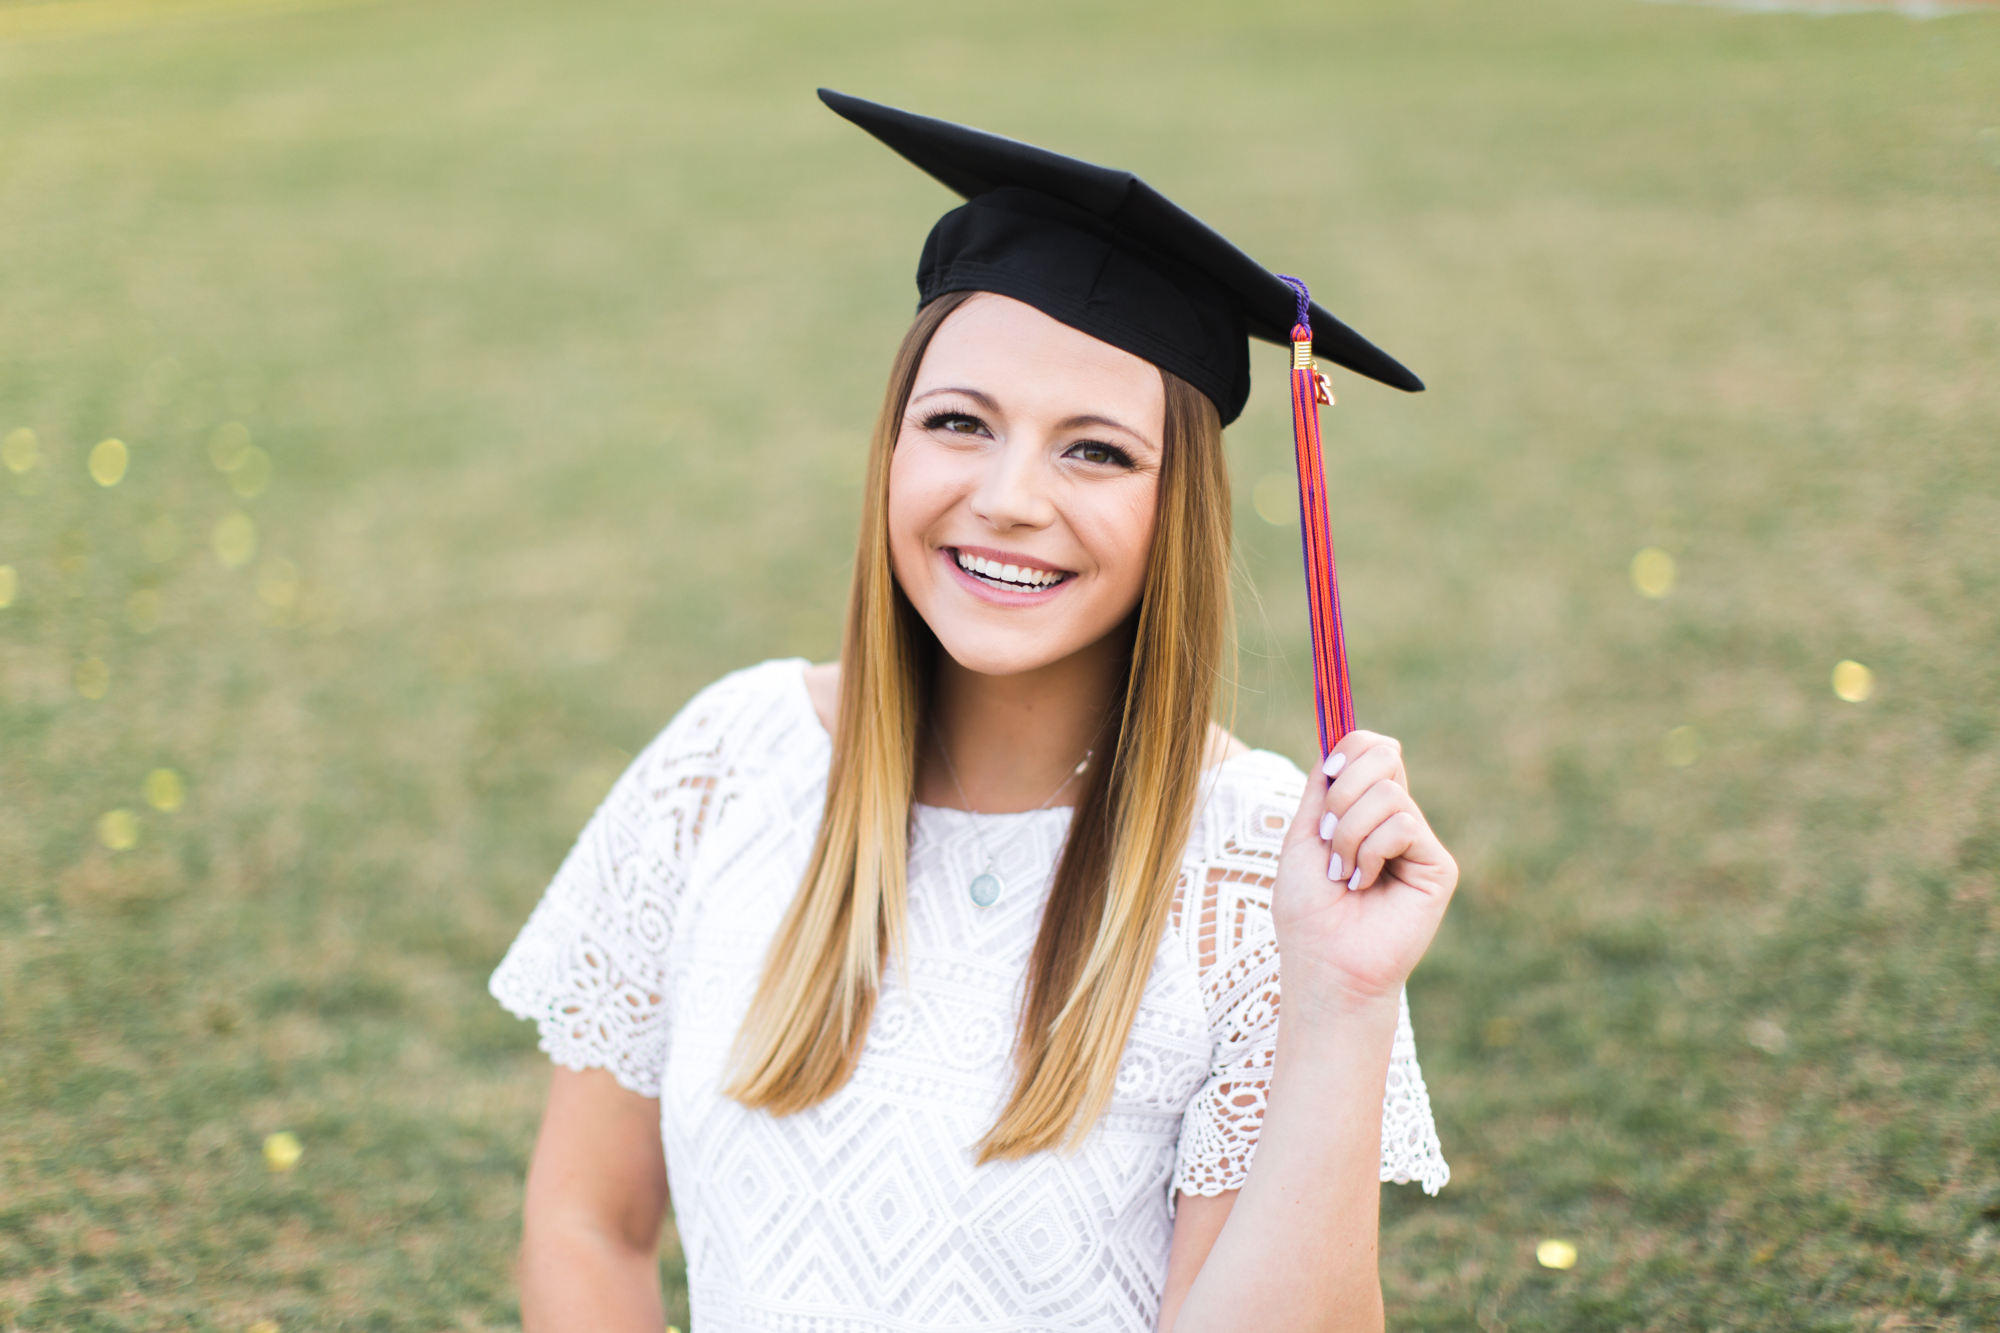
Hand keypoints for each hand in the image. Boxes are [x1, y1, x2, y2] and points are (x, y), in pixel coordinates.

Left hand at [1270, 730, 1457, 1017]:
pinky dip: (1372, 851)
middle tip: (1328, 838)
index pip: (1371, 749)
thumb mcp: (1304, 837)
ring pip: (1388, 792)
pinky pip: (1404, 824)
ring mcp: (1418, 842)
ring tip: (1343, 874)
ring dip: (1349, 833)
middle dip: (1344, 791)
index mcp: (1362, 810)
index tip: (1329, 773)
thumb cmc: (1307, 911)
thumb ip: (1324, 789)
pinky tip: (1364, 884)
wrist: (1323, 963)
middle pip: (1385, 753)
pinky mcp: (1437, 865)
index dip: (1351, 747)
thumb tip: (1339, 744)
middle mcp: (1393, 820)